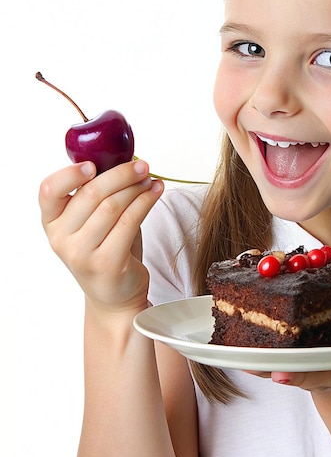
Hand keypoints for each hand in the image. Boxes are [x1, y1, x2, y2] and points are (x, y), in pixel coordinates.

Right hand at [38, 159, 163, 312]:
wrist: (115, 296)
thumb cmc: (107, 250)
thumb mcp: (94, 222)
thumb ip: (98, 196)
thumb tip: (125, 160)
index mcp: (52, 222)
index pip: (49, 191)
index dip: (70, 173)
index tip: (94, 163)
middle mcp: (60, 238)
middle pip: (91, 194)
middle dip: (121, 174)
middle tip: (142, 166)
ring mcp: (81, 253)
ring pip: (113, 206)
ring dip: (137, 188)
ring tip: (151, 180)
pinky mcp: (106, 263)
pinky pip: (130, 222)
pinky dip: (146, 201)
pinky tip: (156, 192)